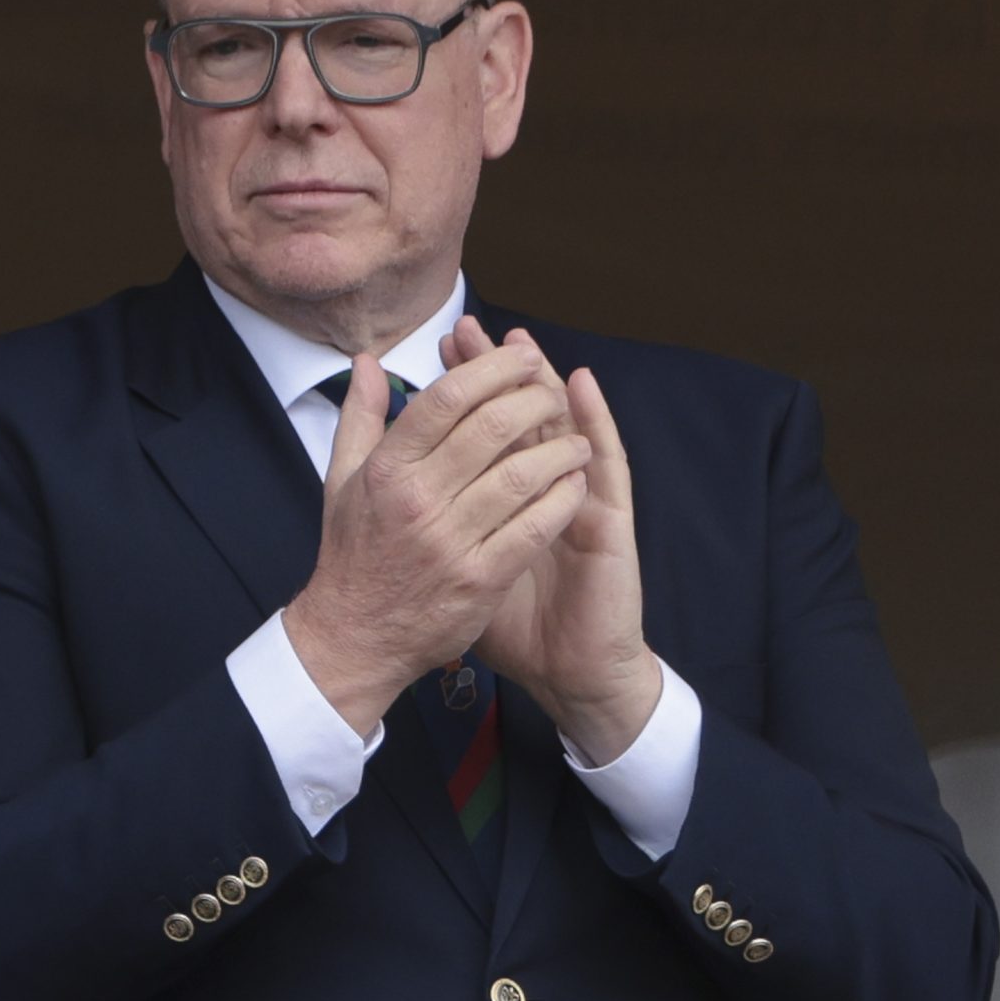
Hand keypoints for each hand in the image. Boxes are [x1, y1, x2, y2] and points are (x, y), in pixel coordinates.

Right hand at [282, 340, 591, 734]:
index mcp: (386, 470)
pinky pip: (534, 528)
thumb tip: (366, 363)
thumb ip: (359, 417)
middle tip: (553, 394)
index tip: (522, 357)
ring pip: (521, 476)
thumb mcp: (341, 481)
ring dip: (559, 450)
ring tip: (575, 441)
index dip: (491, 368)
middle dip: (535, 399)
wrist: (355, 637)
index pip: (445, 400)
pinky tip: (575, 486)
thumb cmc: (354, 554)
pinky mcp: (480, 579)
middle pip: (491, 428)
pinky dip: (562, 501)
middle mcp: (417, 501)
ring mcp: (450, 542)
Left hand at [444, 317, 660, 762]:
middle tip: (469, 329)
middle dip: (491, 373)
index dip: (463, 388)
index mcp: (503, 496)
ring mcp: (578, 501)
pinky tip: (581, 386)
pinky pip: (606, 464)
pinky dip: (596, 421)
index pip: (481, 426)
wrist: (565, 671)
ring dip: (539, 380)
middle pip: (516, 415)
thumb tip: (393, 480)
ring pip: (560, 428)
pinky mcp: (606, 522)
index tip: (439, 348)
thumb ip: (434, 517)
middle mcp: (541, 489)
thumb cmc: (512, 619)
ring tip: (518, 340)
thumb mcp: (459, 564)